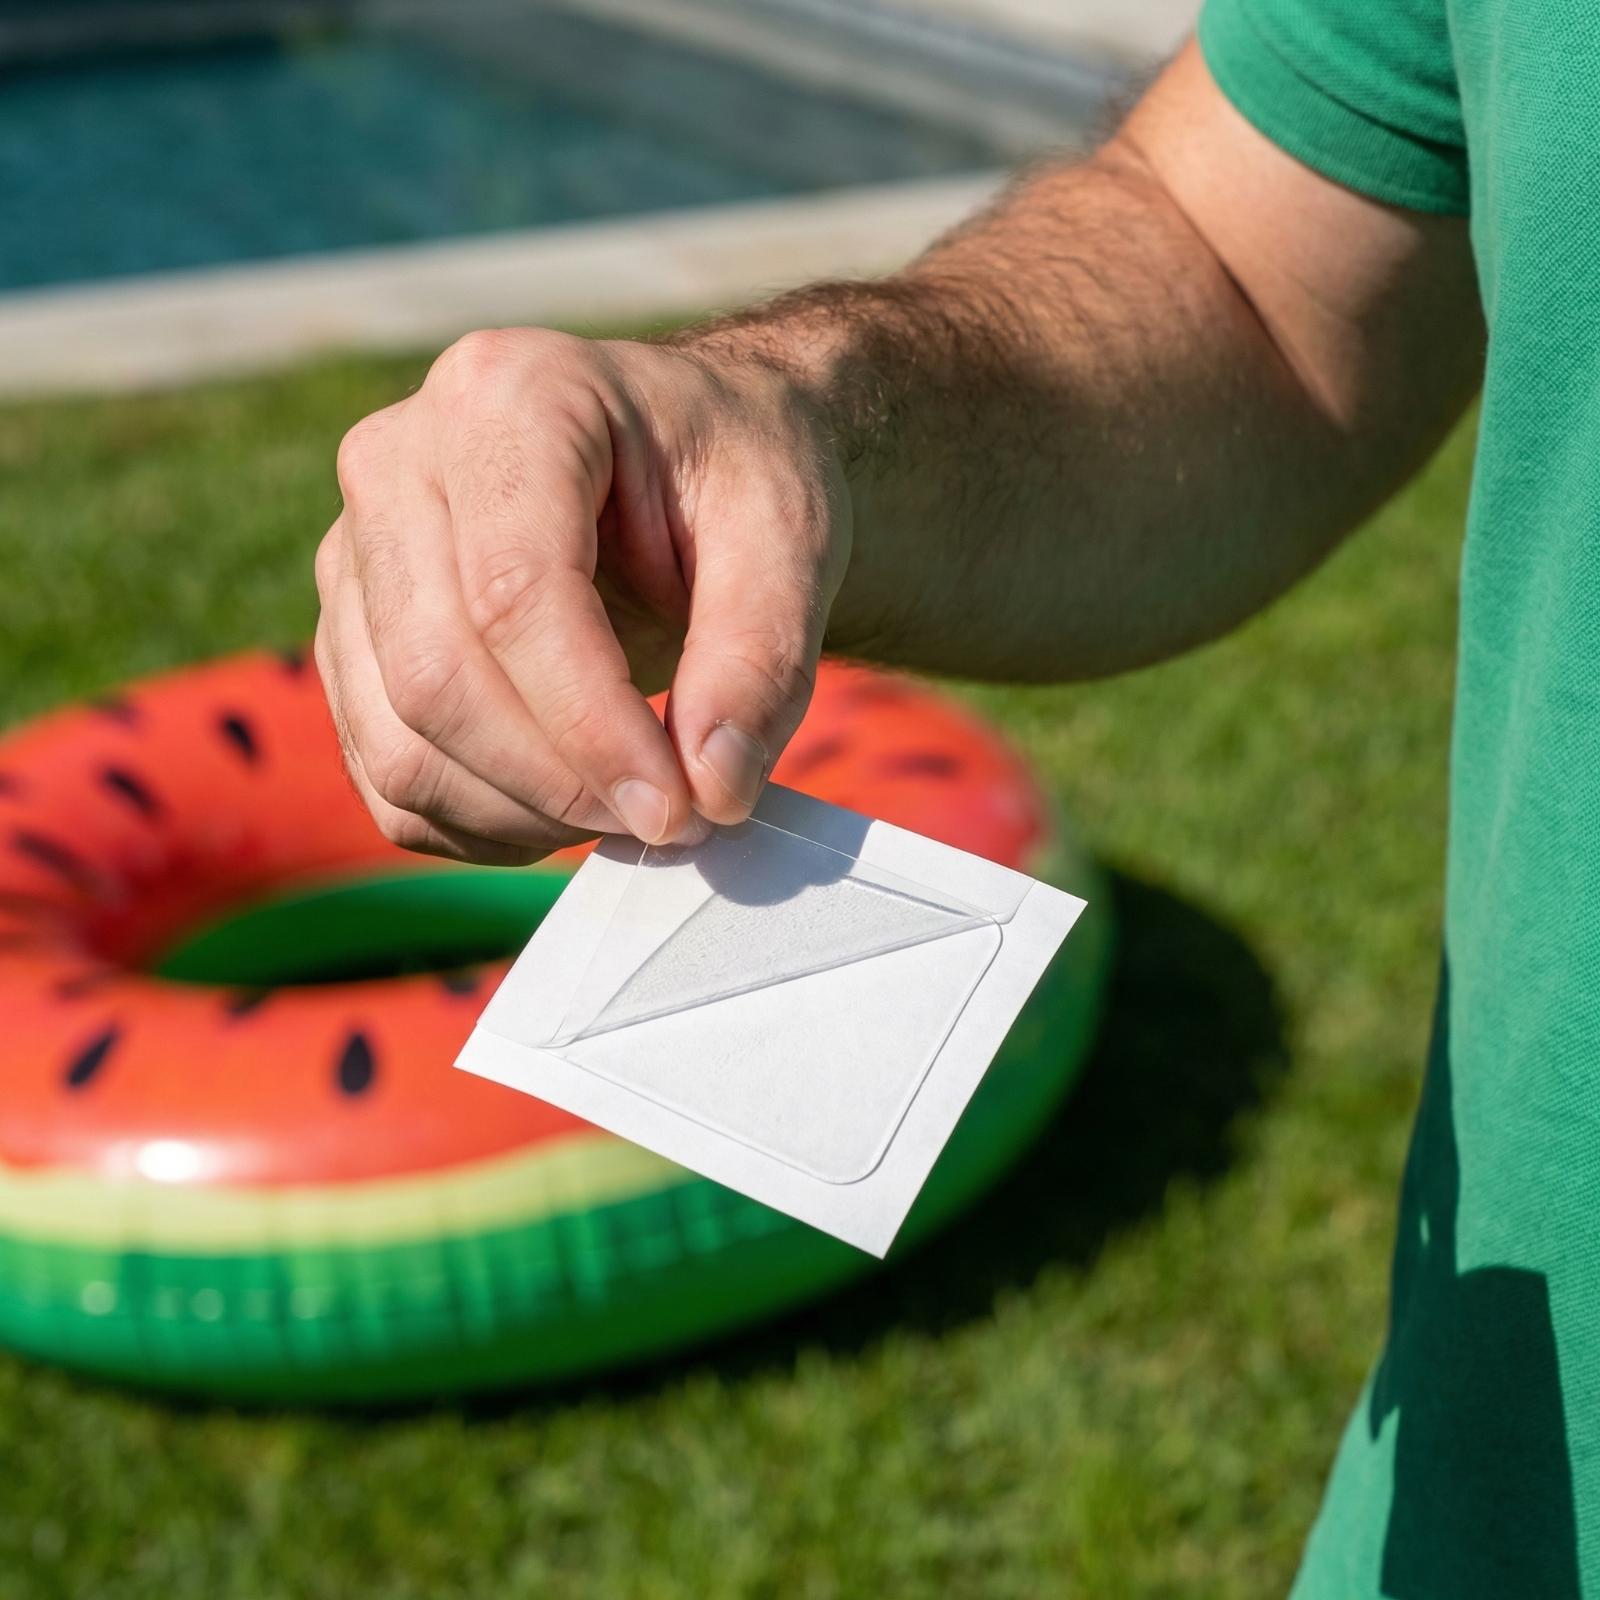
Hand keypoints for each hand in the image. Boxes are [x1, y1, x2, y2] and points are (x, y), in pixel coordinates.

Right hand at [315, 328, 849, 863]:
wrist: (689, 458)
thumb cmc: (736, 478)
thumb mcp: (789, 537)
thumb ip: (762, 660)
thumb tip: (713, 790)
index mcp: (512, 396)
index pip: (514, 595)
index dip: (593, 728)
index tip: (679, 809)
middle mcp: (400, 459)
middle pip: (437, 676)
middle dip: (560, 782)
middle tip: (671, 818)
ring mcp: (356, 550)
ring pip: (399, 740)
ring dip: (522, 814)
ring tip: (629, 805)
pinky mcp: (352, 632)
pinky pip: (386, 773)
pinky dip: (480, 823)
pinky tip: (567, 804)